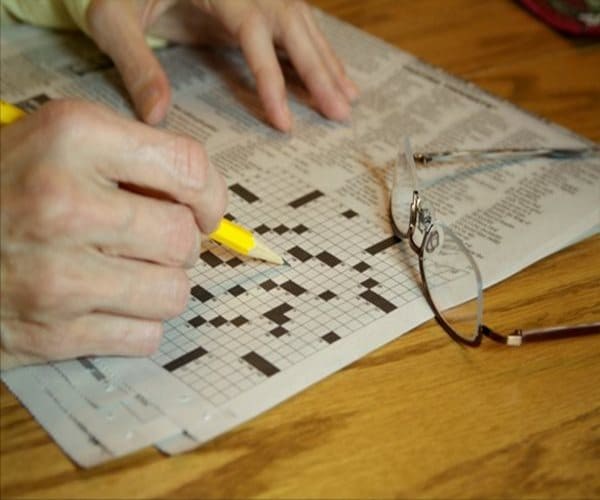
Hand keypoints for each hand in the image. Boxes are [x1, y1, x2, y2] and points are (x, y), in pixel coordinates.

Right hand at [0, 99, 226, 368]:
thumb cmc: (3, 188)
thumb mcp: (59, 141)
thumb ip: (133, 158)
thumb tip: (205, 200)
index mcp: (72, 139)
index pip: (188, 167)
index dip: (209, 193)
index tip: (202, 208)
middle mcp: (63, 204)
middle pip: (184, 238)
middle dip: (180, 242)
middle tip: (153, 241)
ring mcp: (56, 276)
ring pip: (174, 293)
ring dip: (163, 285)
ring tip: (131, 273)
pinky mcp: (51, 332)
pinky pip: (144, 336)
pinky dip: (138, 323)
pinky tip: (108, 304)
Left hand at [87, 0, 358, 129]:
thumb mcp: (113, 20)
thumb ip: (136, 63)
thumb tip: (156, 116)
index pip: (254, 31)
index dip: (272, 79)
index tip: (285, 122)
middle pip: (293, 25)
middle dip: (319, 71)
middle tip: (341, 112)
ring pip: (302, 23)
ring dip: (327, 61)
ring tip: (349, 97)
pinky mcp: (254, 1)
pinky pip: (295, 24)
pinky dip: (316, 50)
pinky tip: (332, 72)